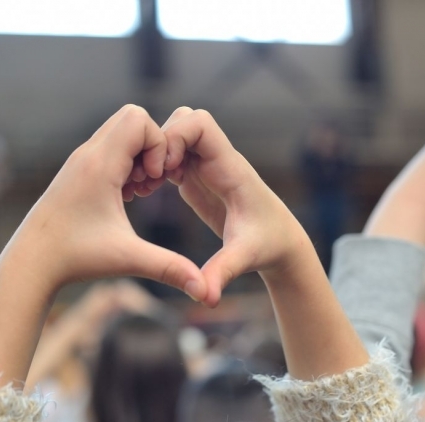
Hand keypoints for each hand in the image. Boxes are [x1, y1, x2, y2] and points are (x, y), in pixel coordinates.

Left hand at [14, 104, 206, 299]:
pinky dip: (124, 163)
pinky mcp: (76, 171)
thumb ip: (170, 269)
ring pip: (119, 131)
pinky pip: (108, 147)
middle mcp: (87, 154)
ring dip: (138, 154)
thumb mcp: (128, 259)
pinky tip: (125, 196)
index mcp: (99, 165)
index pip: (139, 120)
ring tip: (139, 191)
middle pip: (131, 117)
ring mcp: (79, 160)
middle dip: (152, 146)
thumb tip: (204, 290)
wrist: (30, 263)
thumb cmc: (75, 258)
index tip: (156, 180)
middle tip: (151, 182)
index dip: (158, 144)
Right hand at [162, 107, 310, 306]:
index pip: (201, 123)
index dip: (176, 136)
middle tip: (151, 176)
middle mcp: (218, 160)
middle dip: (160, 139)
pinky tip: (146, 190)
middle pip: (184, 119)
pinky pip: (170, 154)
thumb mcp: (244, 258)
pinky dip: (154, 164)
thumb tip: (206, 299)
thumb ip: (222, 273)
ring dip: (154, 152)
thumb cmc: (267, 245)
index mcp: (230, 167)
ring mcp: (206, 166)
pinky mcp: (196, 178)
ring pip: (175, 133)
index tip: (165, 169)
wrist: (280, 242)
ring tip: (145, 185)